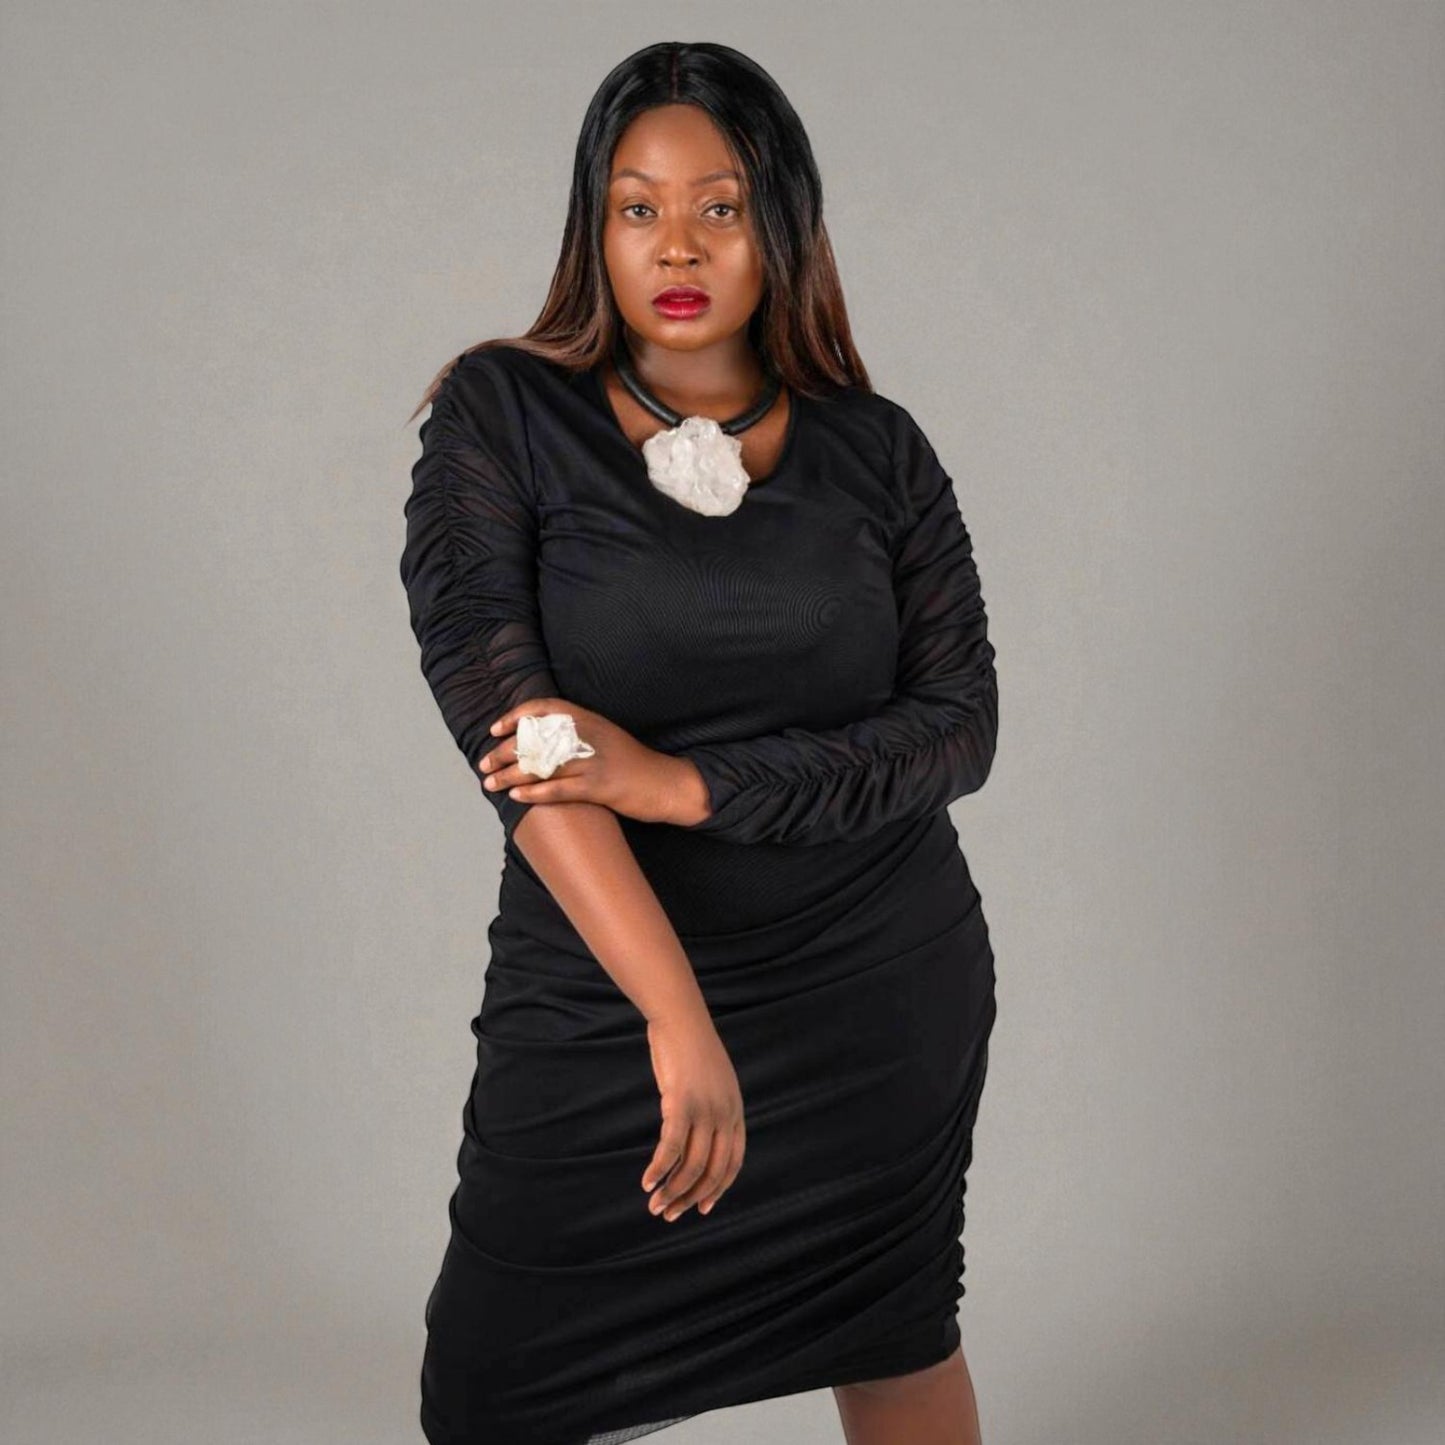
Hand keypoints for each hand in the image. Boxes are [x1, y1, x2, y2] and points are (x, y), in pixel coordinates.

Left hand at [482, 698, 705, 825]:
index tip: (495, 728)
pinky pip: (558, 789)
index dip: (515, 716)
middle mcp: (587, 735)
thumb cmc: (631, 762)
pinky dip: (534, 793)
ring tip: (490, 783)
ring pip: (541, 766)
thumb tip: (537, 739)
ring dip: (509, 775)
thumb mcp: (603, 736)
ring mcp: (593, 760)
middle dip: (504, 751)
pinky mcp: (599, 786)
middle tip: (484, 762)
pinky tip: (516, 797)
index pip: (543, 708)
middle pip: (535, 738)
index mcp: (588, 719)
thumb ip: (575, 732)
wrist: (664, 782)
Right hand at [642, 1010, 746, 1221]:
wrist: (680, 1019)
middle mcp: (725, 1114)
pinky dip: (659, 1169)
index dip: (718, 1189)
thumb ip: (711, 1111)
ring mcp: (705, 1109)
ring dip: (672, 1190)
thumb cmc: (690, 1050)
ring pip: (692, 1164)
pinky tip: (647, 1181)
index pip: (733, 1163)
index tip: (701, 1209)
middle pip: (712, 1170)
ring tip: (654, 1204)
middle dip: (690, 1198)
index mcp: (736, 1111)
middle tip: (669, 1214)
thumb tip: (697, 1141)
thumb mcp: (712, 1083)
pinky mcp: (681, 1102)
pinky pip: (671, 1147)